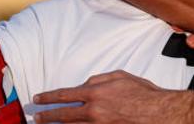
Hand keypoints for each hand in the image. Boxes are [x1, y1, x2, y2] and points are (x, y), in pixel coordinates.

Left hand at [33, 71, 176, 123]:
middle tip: (36, 117)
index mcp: (96, 92)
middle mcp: (93, 110)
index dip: (49, 97)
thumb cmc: (143, 93)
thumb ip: (100, 78)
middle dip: (47, 116)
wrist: (158, 112)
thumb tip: (85, 83)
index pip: (65, 94)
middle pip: (63, 115)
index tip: (38, 98)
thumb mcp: (121, 76)